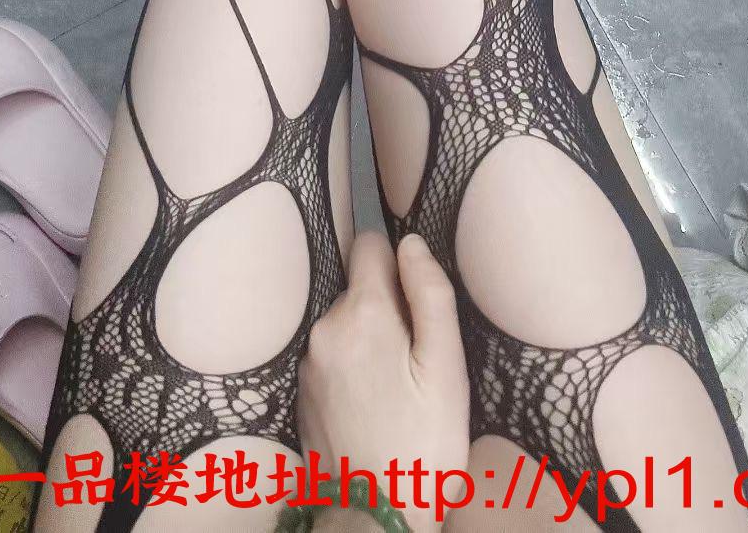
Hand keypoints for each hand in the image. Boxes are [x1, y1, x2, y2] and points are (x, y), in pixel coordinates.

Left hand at [297, 232, 470, 531]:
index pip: (369, 245)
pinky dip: (355, 369)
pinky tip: (376, 406)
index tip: (418, 300)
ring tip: (399, 390)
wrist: (375, 519)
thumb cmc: (423, 442)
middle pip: (360, 290)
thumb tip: (410, 242)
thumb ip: (430, 296)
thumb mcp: (445, 368)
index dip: (399, 264)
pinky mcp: (303, 394)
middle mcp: (324, 328)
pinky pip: (334, 358)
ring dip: (371, 342)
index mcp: (360, 312)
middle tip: (418, 362)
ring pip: (347, 326)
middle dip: (389, 311)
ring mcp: (308, 363)